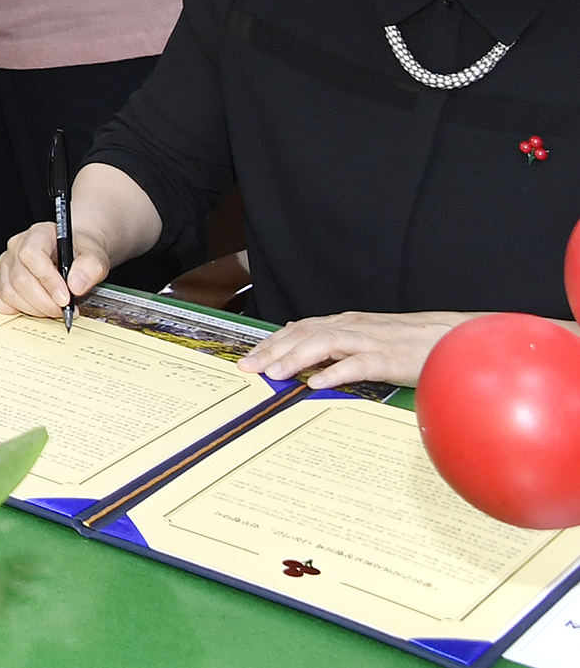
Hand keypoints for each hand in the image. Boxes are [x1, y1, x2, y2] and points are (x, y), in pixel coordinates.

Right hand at [0, 221, 110, 319]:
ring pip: (8, 293)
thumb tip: (76, 285)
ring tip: (54, 310)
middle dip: (44, 302)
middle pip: (19, 279)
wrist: (75, 252)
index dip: (47, 280)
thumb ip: (90, 267)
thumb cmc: (80, 251)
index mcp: (37, 234)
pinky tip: (30, 309)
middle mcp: (16, 248)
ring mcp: (5, 265)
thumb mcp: (95, 255)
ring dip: (32, 309)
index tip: (65, 298)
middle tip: (64, 310)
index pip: (31, 255)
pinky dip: (9, 309)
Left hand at [237, 309, 477, 389]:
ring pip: (324, 343)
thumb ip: (339, 339)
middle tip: (248, 367)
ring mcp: (372, 341)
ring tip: (274, 373)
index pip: (301, 328)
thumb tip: (303, 342)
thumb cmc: (415, 343)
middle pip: (304, 334)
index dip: (273, 341)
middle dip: (273, 350)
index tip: (251, 357)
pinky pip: (358, 364)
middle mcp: (355, 327)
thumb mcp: (371, 336)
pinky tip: (316, 382)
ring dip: (296, 358)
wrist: (457, 339)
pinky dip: (334, 371)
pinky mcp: (390, 358)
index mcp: (349, 323)